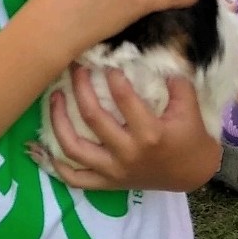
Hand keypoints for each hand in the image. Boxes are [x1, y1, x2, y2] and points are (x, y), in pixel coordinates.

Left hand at [42, 67, 219, 191]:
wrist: (190, 174)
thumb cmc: (190, 136)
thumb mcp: (190, 106)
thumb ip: (176, 80)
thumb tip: (156, 55)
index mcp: (149, 134)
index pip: (124, 98)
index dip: (113, 75)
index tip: (107, 60)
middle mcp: (126, 153)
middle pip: (93, 117)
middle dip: (80, 87)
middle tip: (76, 67)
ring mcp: (113, 171)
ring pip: (74, 148)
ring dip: (59, 121)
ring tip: (55, 96)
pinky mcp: (107, 183)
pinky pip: (75, 178)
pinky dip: (58, 165)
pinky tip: (46, 145)